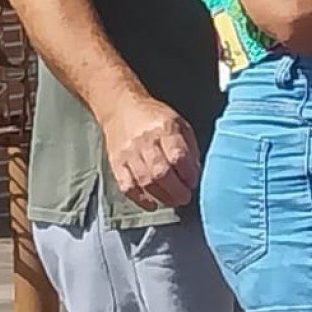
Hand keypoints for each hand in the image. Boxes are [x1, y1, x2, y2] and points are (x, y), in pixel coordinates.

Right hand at [102, 94, 198, 210]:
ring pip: (145, 181)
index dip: (188, 173)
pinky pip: (127, 186)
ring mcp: (128, 153)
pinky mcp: (116, 163)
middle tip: (185, 197)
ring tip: (174, 200)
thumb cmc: (154, 116)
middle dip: (177, 189)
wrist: (121, 107)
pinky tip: (152, 204)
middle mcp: (145, 141)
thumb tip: (196, 172)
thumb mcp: (180, 123)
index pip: (178, 155)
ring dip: (162, 196)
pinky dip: (140, 199)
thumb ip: (189, 146)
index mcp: (165, 128)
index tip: (194, 182)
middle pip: (161, 171)